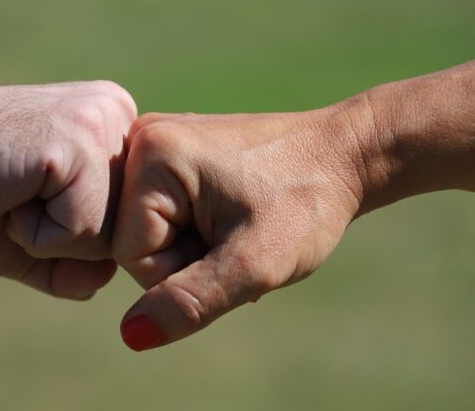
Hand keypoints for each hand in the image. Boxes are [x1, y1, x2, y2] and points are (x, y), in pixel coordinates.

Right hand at [0, 81, 136, 298]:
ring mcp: (101, 123)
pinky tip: (7, 193)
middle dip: (65, 237)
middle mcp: (118, 115)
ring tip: (12, 193)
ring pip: (111, 237)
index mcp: (113, 126)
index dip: (73, 234)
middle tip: (15, 195)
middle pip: (127, 230)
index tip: (26, 196)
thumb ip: (78, 264)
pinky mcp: (78, 142)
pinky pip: (83, 232)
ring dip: (50, 238)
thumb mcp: (32, 239)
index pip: (130, 219)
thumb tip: (108, 280)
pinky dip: (36, 236)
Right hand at [112, 103, 375, 349]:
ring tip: (237, 227)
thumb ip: (191, 300)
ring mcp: (155, 143)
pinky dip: (193, 230)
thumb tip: (131, 335)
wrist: (343, 157)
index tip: (233, 245)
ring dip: (191, 247)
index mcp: (152, 154)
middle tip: (238, 236)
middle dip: (186, 259)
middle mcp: (142, 138)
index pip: (131, 255)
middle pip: (132, 242)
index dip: (182, 273)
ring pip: (147, 234)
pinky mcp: (170, 154)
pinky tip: (227, 218)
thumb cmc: (306, 203)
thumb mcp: (255, 262)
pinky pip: (160, 215)